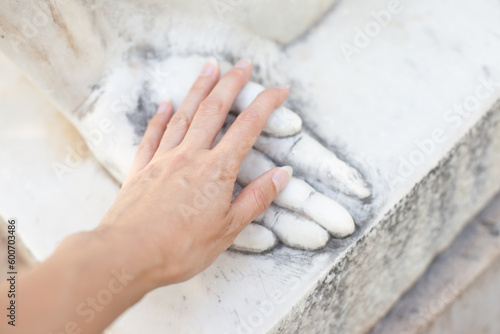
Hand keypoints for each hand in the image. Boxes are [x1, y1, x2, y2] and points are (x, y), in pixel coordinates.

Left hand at [98, 59, 291, 285]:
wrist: (127, 254)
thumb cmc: (181, 247)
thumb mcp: (229, 229)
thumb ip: (256, 198)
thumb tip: (282, 174)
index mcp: (217, 170)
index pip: (248, 128)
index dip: (266, 104)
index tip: (279, 89)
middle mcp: (190, 156)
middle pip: (214, 110)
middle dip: (231, 83)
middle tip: (243, 65)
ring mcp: (163, 159)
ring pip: (184, 114)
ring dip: (199, 89)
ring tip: (210, 68)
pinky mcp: (141, 168)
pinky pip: (152, 135)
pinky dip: (160, 117)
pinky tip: (166, 104)